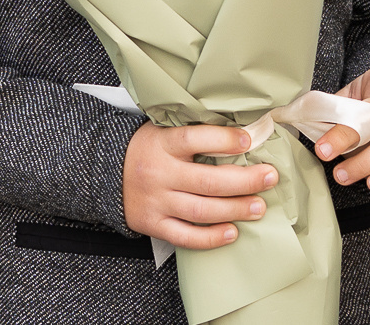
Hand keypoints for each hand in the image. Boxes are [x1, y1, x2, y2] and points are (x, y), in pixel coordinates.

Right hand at [122, 122, 273, 250]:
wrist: (100, 172)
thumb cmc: (142, 151)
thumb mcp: (159, 132)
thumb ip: (191, 135)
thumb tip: (240, 137)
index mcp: (160, 144)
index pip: (194, 138)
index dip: (223, 139)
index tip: (248, 140)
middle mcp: (158, 173)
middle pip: (208, 181)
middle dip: (245, 180)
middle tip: (269, 178)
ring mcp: (156, 201)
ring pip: (202, 210)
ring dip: (236, 209)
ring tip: (258, 206)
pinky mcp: (154, 223)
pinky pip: (187, 236)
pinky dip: (212, 237)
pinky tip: (232, 231)